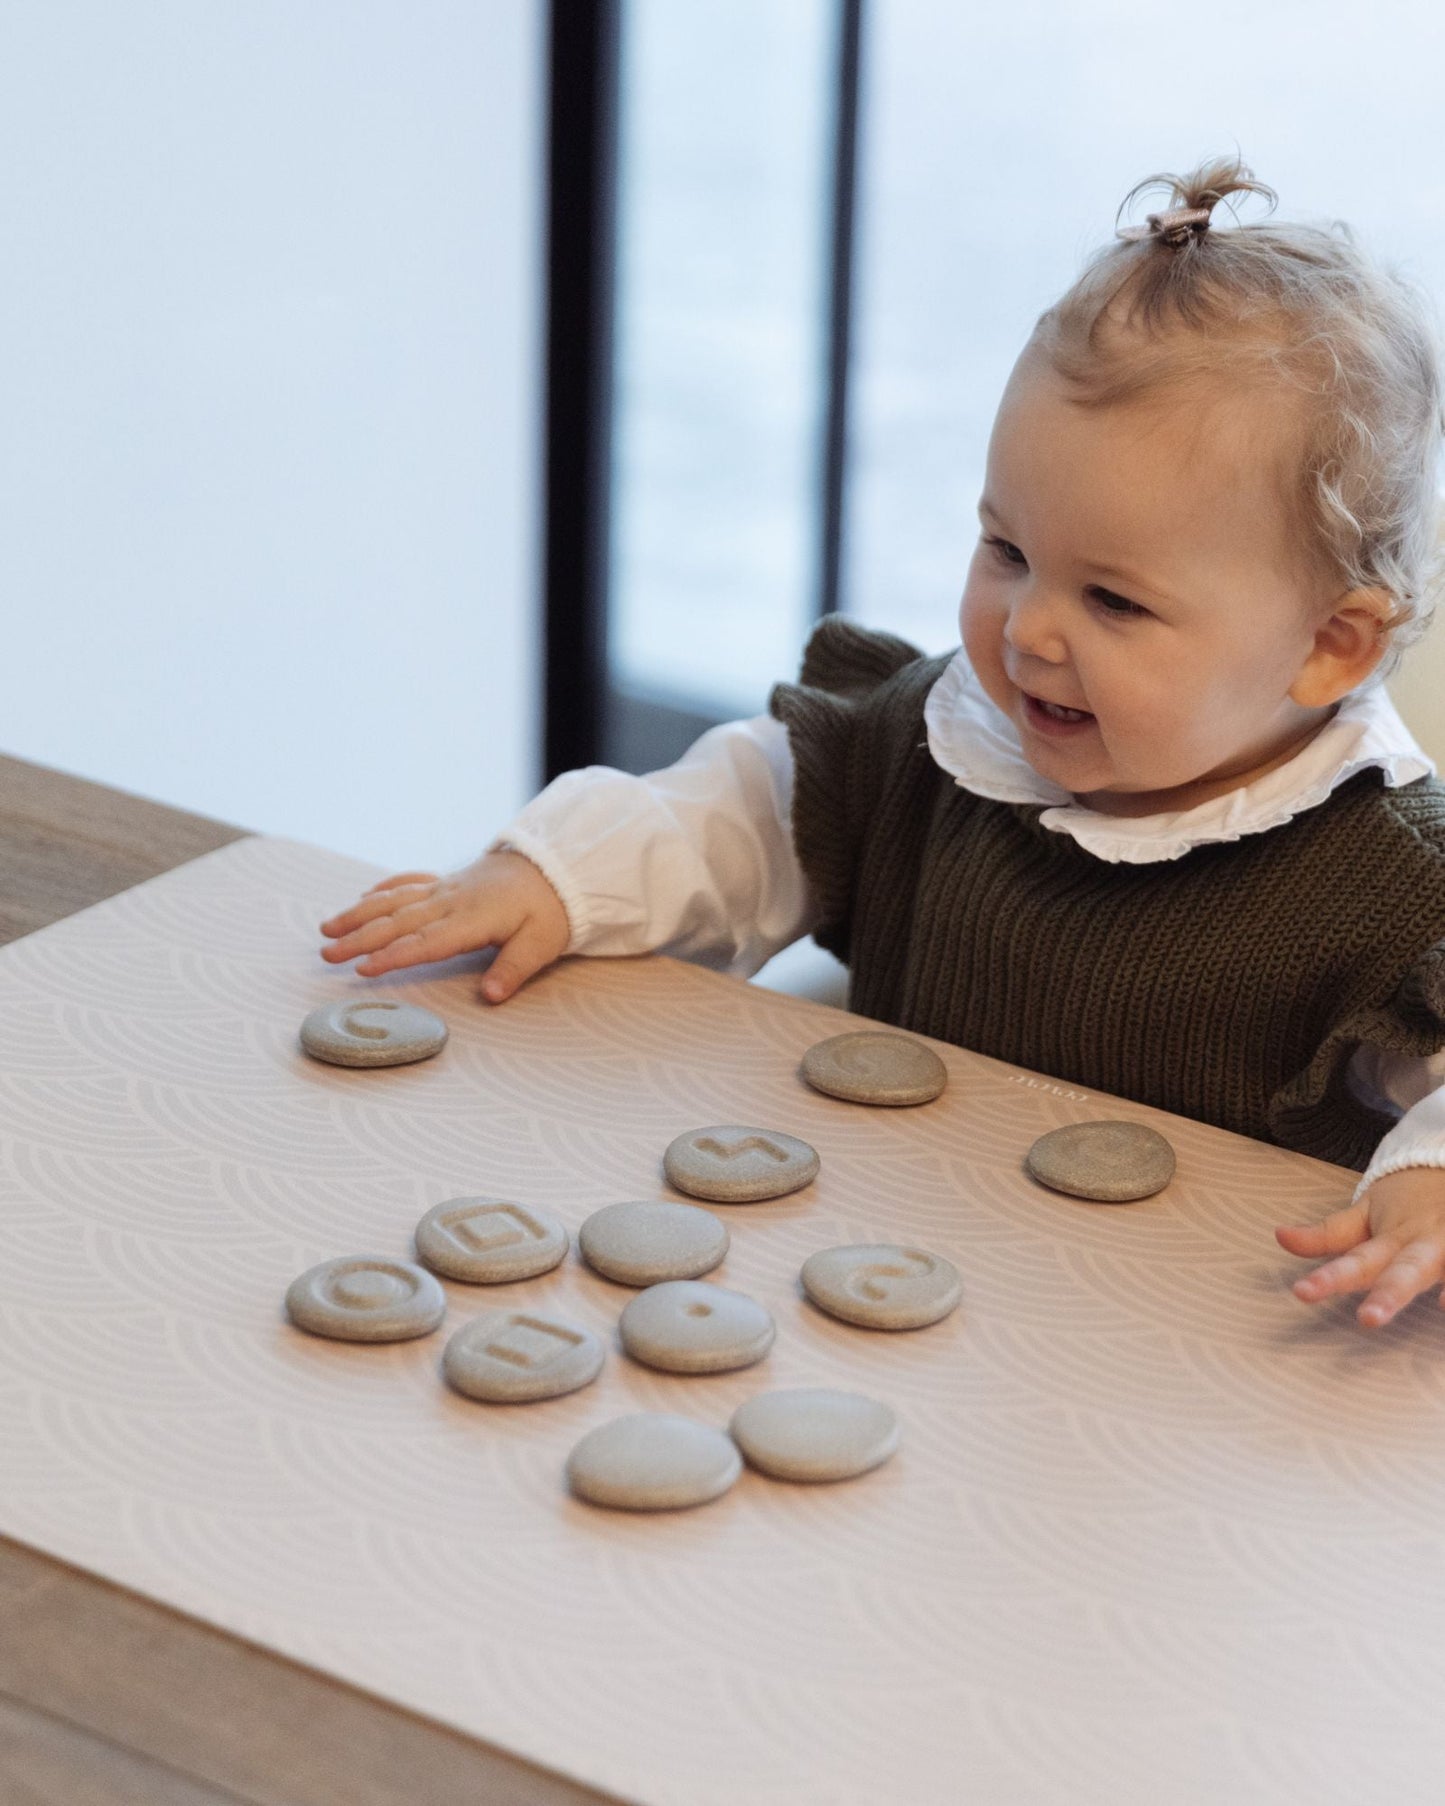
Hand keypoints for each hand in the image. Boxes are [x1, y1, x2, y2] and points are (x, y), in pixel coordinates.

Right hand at [318, 851, 569, 1002]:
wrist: (558, 867)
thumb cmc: (551, 911)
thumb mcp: (542, 945)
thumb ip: (513, 970)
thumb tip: (491, 997)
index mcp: (472, 919)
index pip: (425, 942)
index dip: (392, 956)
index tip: (363, 969)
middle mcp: (451, 901)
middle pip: (398, 922)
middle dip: (359, 938)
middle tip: (326, 954)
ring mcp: (447, 889)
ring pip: (394, 900)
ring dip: (359, 913)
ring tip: (327, 928)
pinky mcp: (448, 882)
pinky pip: (409, 882)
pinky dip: (383, 889)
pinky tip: (362, 898)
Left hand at [1276, 1166, 1444, 1327]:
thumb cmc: (1406, 1199)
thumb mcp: (1365, 1214)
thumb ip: (1327, 1234)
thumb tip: (1280, 1236)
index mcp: (1391, 1238)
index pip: (1357, 1261)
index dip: (1330, 1277)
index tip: (1301, 1292)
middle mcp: (1423, 1243)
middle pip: (1406, 1269)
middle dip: (1389, 1293)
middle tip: (1369, 1319)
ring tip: (1443, 1306)